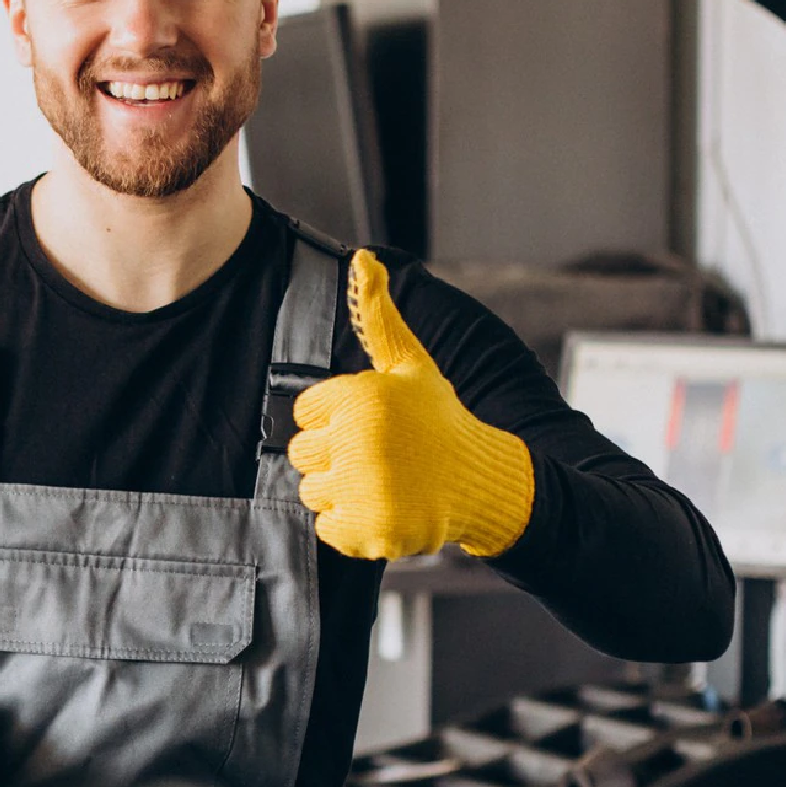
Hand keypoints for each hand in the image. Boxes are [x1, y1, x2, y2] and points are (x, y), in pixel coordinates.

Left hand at [288, 249, 532, 559]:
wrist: (484, 480)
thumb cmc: (439, 420)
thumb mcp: (410, 365)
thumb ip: (378, 317)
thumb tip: (363, 257)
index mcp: (361, 397)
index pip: (303, 414)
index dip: (333, 420)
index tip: (370, 425)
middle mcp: (360, 440)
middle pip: (301, 455)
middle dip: (334, 457)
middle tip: (378, 457)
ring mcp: (365, 487)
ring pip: (311, 492)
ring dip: (341, 492)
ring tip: (383, 482)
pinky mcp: (369, 528)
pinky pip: (326, 528)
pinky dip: (351, 526)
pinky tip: (385, 508)